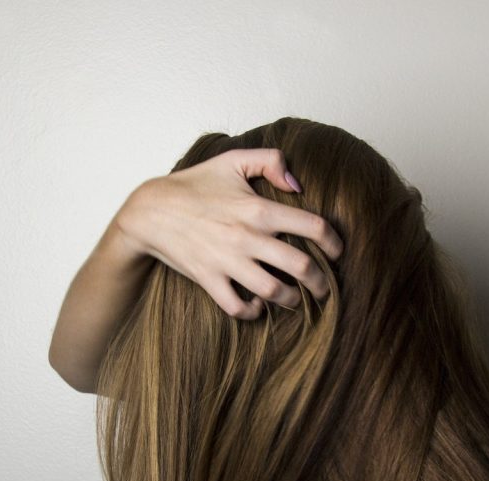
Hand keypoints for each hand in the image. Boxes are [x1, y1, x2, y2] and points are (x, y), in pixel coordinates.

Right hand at [112, 148, 344, 318]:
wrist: (150, 210)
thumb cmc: (194, 184)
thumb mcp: (232, 160)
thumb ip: (270, 161)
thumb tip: (298, 185)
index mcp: (259, 208)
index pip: (314, 226)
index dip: (335, 242)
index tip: (338, 252)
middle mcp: (247, 237)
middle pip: (302, 267)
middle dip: (322, 282)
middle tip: (325, 288)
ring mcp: (227, 261)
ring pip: (275, 292)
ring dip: (292, 300)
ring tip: (296, 299)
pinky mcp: (209, 280)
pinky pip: (238, 307)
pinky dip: (254, 311)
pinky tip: (258, 304)